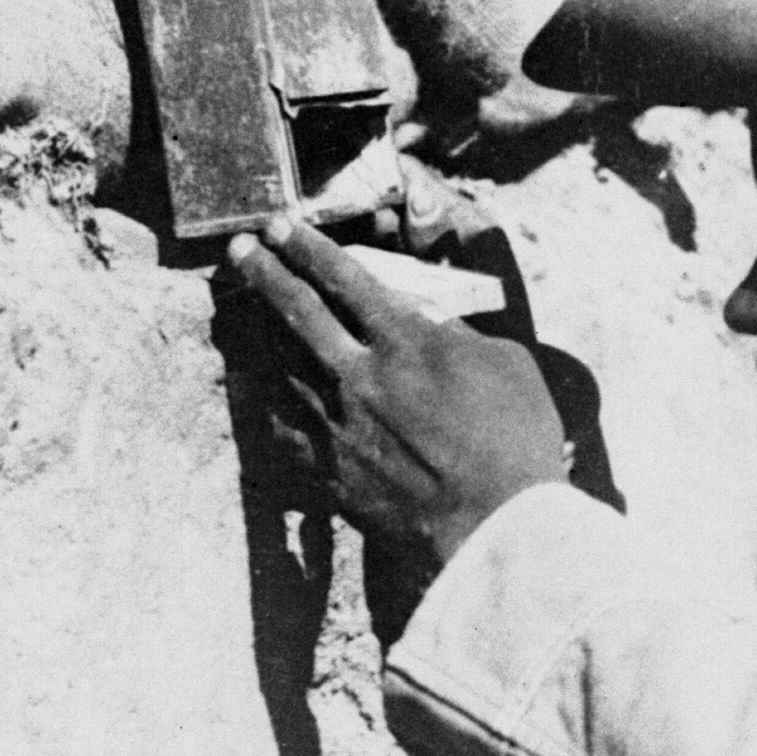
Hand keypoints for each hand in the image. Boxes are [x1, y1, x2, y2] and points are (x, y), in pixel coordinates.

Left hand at [227, 216, 572, 564]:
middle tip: (240, 249)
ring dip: (254, 328)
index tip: (281, 227)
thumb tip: (426, 317)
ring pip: (277, 362)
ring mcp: (334, 424)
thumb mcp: (508, 365)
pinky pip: (278, 423)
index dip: (307, 247)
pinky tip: (253, 381)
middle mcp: (358, 375)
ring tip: (240, 307)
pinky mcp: (325, 469)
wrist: (493, 527)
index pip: (344, 278)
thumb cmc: (516, 444)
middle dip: (263, 272)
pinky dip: (262, 396)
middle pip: (295, 310)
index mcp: (406, 341)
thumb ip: (458, 334)